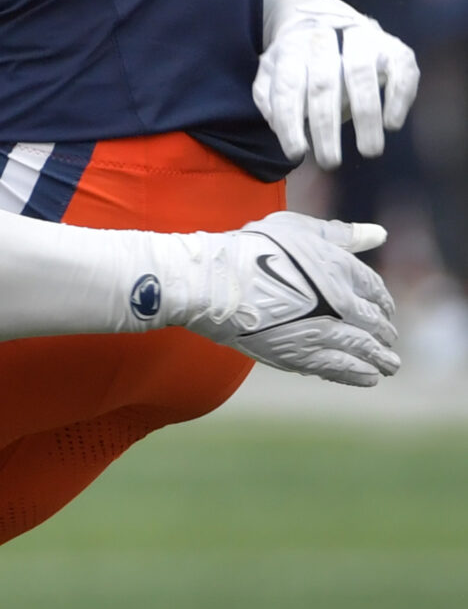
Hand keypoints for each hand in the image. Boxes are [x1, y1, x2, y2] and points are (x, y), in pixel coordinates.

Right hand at [178, 212, 395, 388]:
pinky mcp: (300, 356)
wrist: (217, 283)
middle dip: (384, 333)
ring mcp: (322, 332)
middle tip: (390, 342)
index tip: (386, 310)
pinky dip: (356, 374)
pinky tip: (367, 378)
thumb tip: (379, 234)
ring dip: (379, 360)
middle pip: (373, 322)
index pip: (375, 289)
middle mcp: (340, 304)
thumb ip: (341, 234)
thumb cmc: (252, 249)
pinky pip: (337, 368)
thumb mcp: (298, 230)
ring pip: (362, 350)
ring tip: (389, 368)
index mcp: (341, 269)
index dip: (383, 301)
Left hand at [254, 6, 418, 168]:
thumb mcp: (272, 72)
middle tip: (330, 162)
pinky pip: (400, 69)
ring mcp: (361, 38)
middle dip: (326, 127)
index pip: (287, 88)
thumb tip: (279, 125)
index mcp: (291, 48)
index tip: (296, 154)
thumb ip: (270, 98)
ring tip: (369, 150)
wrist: (326, 17)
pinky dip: (398, 97)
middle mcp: (325, 38)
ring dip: (366, 116)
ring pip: (361, 74)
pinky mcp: (392, 45)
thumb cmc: (298, 60)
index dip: (290, 122)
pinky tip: (392, 124)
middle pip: (324, 84)